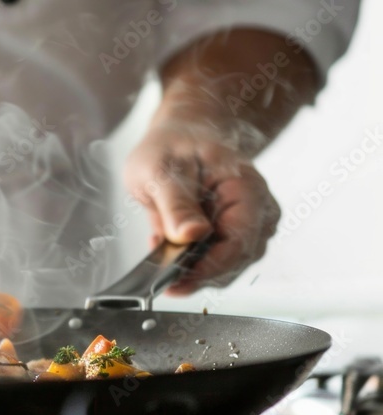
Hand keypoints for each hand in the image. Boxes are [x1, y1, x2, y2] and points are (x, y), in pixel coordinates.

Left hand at [123, 123, 280, 294]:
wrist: (180, 135)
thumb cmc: (172, 145)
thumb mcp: (160, 168)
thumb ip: (175, 203)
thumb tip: (190, 235)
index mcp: (247, 191)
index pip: (238, 243)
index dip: (207, 267)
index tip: (175, 278)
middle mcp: (257, 213)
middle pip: (234, 261)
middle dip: (195, 271)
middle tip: (158, 267)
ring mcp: (248, 227)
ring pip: (224, 267)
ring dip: (190, 267)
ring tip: (160, 248)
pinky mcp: (232, 237)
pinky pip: (214, 261)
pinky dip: (189, 261)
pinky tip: (167, 247)